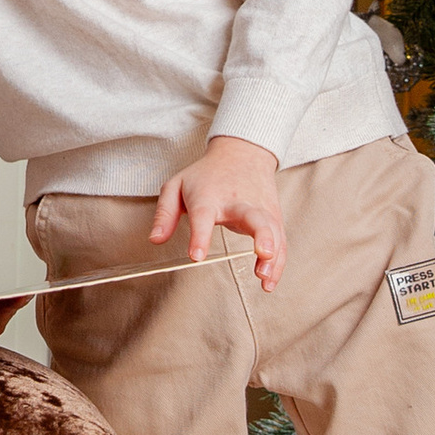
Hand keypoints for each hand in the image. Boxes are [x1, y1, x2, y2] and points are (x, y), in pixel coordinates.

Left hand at [153, 134, 284, 289]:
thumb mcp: (176, 185)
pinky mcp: (274, 217)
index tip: (197, 256)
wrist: (242, 153)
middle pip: (253, 217)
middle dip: (261, 235)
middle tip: (262, 252)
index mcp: (209, 196)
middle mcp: (239, 202)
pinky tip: (269, 281)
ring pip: (273, 231)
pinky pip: (280, 241)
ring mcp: (260, 209)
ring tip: (264, 278)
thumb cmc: (206, 176)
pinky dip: (278, 261)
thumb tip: (155, 240)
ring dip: (273, 254)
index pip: (204, 215)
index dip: (201, 236)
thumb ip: (165, 213)